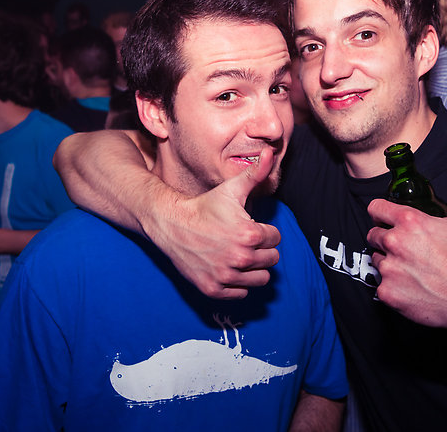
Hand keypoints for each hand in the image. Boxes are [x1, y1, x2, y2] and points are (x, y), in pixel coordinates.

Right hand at [146, 147, 281, 299]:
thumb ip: (256, 173)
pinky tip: (228, 267)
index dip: (264, 230)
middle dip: (262, 249)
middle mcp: (240, 258)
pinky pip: (241, 293)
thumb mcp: (231, 188)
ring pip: (261, 279)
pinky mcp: (213, 288)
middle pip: (272, 259)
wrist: (171, 223)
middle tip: (244, 240)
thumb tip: (271, 153)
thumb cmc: (204, 205)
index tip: (249, 226)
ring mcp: (226, 275)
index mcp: (249, 234)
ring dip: (254, 268)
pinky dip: (237, 283)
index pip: (276, 238)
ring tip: (240, 254)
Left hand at [367, 161, 446, 329]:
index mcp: (410, 221)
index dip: (380, 214)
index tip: (385, 220)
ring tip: (410, 268)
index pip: (375, 208)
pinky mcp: (387, 292)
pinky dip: (391, 286)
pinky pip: (380, 284)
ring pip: (376, 260)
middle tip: (404, 248)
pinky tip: (410, 286)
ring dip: (388, 262)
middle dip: (385, 239)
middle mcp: (395, 243)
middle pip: (373, 235)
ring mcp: (390, 269)